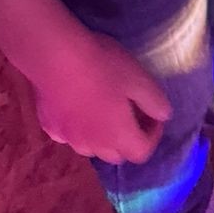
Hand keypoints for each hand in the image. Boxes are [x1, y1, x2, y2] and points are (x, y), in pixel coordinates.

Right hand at [27, 22, 170, 164]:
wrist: (56, 58)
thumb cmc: (103, 67)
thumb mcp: (139, 78)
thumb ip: (155, 101)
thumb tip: (164, 115)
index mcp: (118, 137)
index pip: (142, 152)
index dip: (153, 135)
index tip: (154, 115)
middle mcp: (93, 146)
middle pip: (117, 154)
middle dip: (128, 138)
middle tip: (132, 112)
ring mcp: (68, 138)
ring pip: (91, 148)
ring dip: (102, 136)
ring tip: (104, 110)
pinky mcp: (49, 127)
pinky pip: (68, 135)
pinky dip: (77, 128)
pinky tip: (76, 108)